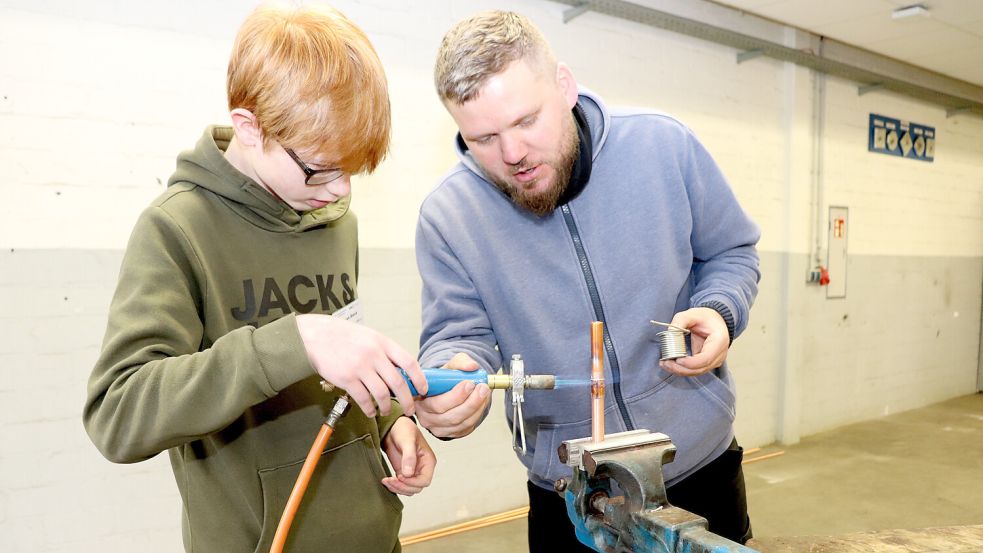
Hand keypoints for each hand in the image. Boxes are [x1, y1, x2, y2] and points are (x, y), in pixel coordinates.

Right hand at [295, 314, 426, 416]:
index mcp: (383, 343)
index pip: (409, 362)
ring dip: (387, 406)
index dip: (419, 378)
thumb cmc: (344, 337)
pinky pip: (364, 399)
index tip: (423, 389)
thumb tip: (402, 372)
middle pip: (398, 383)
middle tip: (410, 409)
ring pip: (382, 394)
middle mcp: (374, 355)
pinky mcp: (347, 379)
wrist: (316, 337)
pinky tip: (370, 411)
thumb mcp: (370, 337)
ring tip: (386, 410)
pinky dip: (370, 409)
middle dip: (408, 400)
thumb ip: (385, 352)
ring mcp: (360, 367)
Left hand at [381, 417, 435, 495]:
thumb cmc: (403, 429)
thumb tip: (409, 473)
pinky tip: (386, 480)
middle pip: (416, 487)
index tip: (400, 476)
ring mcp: (413, 472)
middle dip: (403, 486)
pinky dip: (394, 486)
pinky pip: (401, 486)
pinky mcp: (403, 473)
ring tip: (386, 481)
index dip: (413, 482)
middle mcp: (422, 468)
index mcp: (428, 461)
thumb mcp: (407, 440)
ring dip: (397, 488)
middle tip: (390, 480)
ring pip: (409, 490)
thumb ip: (409, 456)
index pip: (425, 480)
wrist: (393, 427)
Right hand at [415, 353, 490, 437]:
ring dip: (476, 407)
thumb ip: (461, 362)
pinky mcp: (451, 433)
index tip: (469, 383)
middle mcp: (426, 417)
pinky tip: (482, 402)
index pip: (437, 404)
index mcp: (420, 400)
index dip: (456, 396)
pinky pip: (467, 427)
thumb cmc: (444, 379)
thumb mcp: (450, 365)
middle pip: (451, 416)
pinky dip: (477, 414)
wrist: (446, 390)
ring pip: (461, 422)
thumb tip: (472, 366)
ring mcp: (438, 428)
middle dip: (470, 402)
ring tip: (485, 392)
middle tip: (482, 387)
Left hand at [659, 307, 728, 376]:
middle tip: (665, 362)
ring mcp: (714, 360)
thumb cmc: (706, 317)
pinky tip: (670, 364)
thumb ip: (680, 321)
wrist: (714, 320)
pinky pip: (695, 370)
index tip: (676, 359)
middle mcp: (719, 354)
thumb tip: (670, 332)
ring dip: (680, 370)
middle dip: (681, 368)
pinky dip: (682, 369)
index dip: (690, 362)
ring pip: (697, 372)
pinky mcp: (707, 363)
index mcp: (719, 341)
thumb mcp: (691, 314)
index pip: (706, 358)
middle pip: (700, 368)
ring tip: (665, 363)